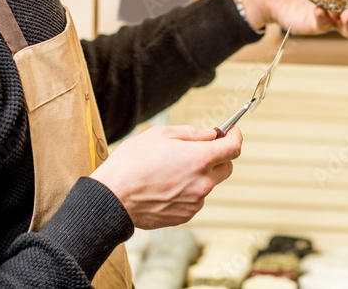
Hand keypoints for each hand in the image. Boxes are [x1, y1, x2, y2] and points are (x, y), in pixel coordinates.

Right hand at [90, 125, 241, 229]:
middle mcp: (202, 183)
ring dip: (200, 174)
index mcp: (200, 159)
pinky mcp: (185, 215)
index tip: (232, 132)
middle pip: (226, 167)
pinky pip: (195, 199)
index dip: (235, 136)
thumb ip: (191, 133)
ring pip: (209, 184)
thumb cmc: (132, 164)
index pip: (234, 148)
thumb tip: (210, 135)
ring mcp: (195, 202)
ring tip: (172, 169)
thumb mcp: (160, 135)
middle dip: (219, 156)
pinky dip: (188, 190)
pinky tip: (167, 185)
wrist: (112, 198)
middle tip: (201, 149)